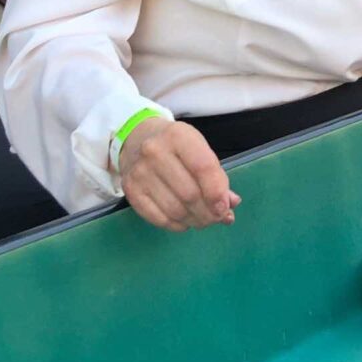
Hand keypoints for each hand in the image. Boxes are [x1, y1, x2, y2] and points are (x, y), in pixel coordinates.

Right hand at [119, 117, 237, 232]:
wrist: (137, 139)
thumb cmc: (176, 147)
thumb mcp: (200, 150)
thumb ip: (217, 177)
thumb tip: (230, 205)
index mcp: (178, 136)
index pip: (203, 168)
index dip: (217, 193)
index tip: (225, 208)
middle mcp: (155, 152)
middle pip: (189, 194)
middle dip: (208, 213)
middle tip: (217, 218)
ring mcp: (139, 172)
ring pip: (175, 210)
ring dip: (194, 221)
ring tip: (203, 219)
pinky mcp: (130, 190)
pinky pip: (157, 218)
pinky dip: (176, 225)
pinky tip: (184, 221)